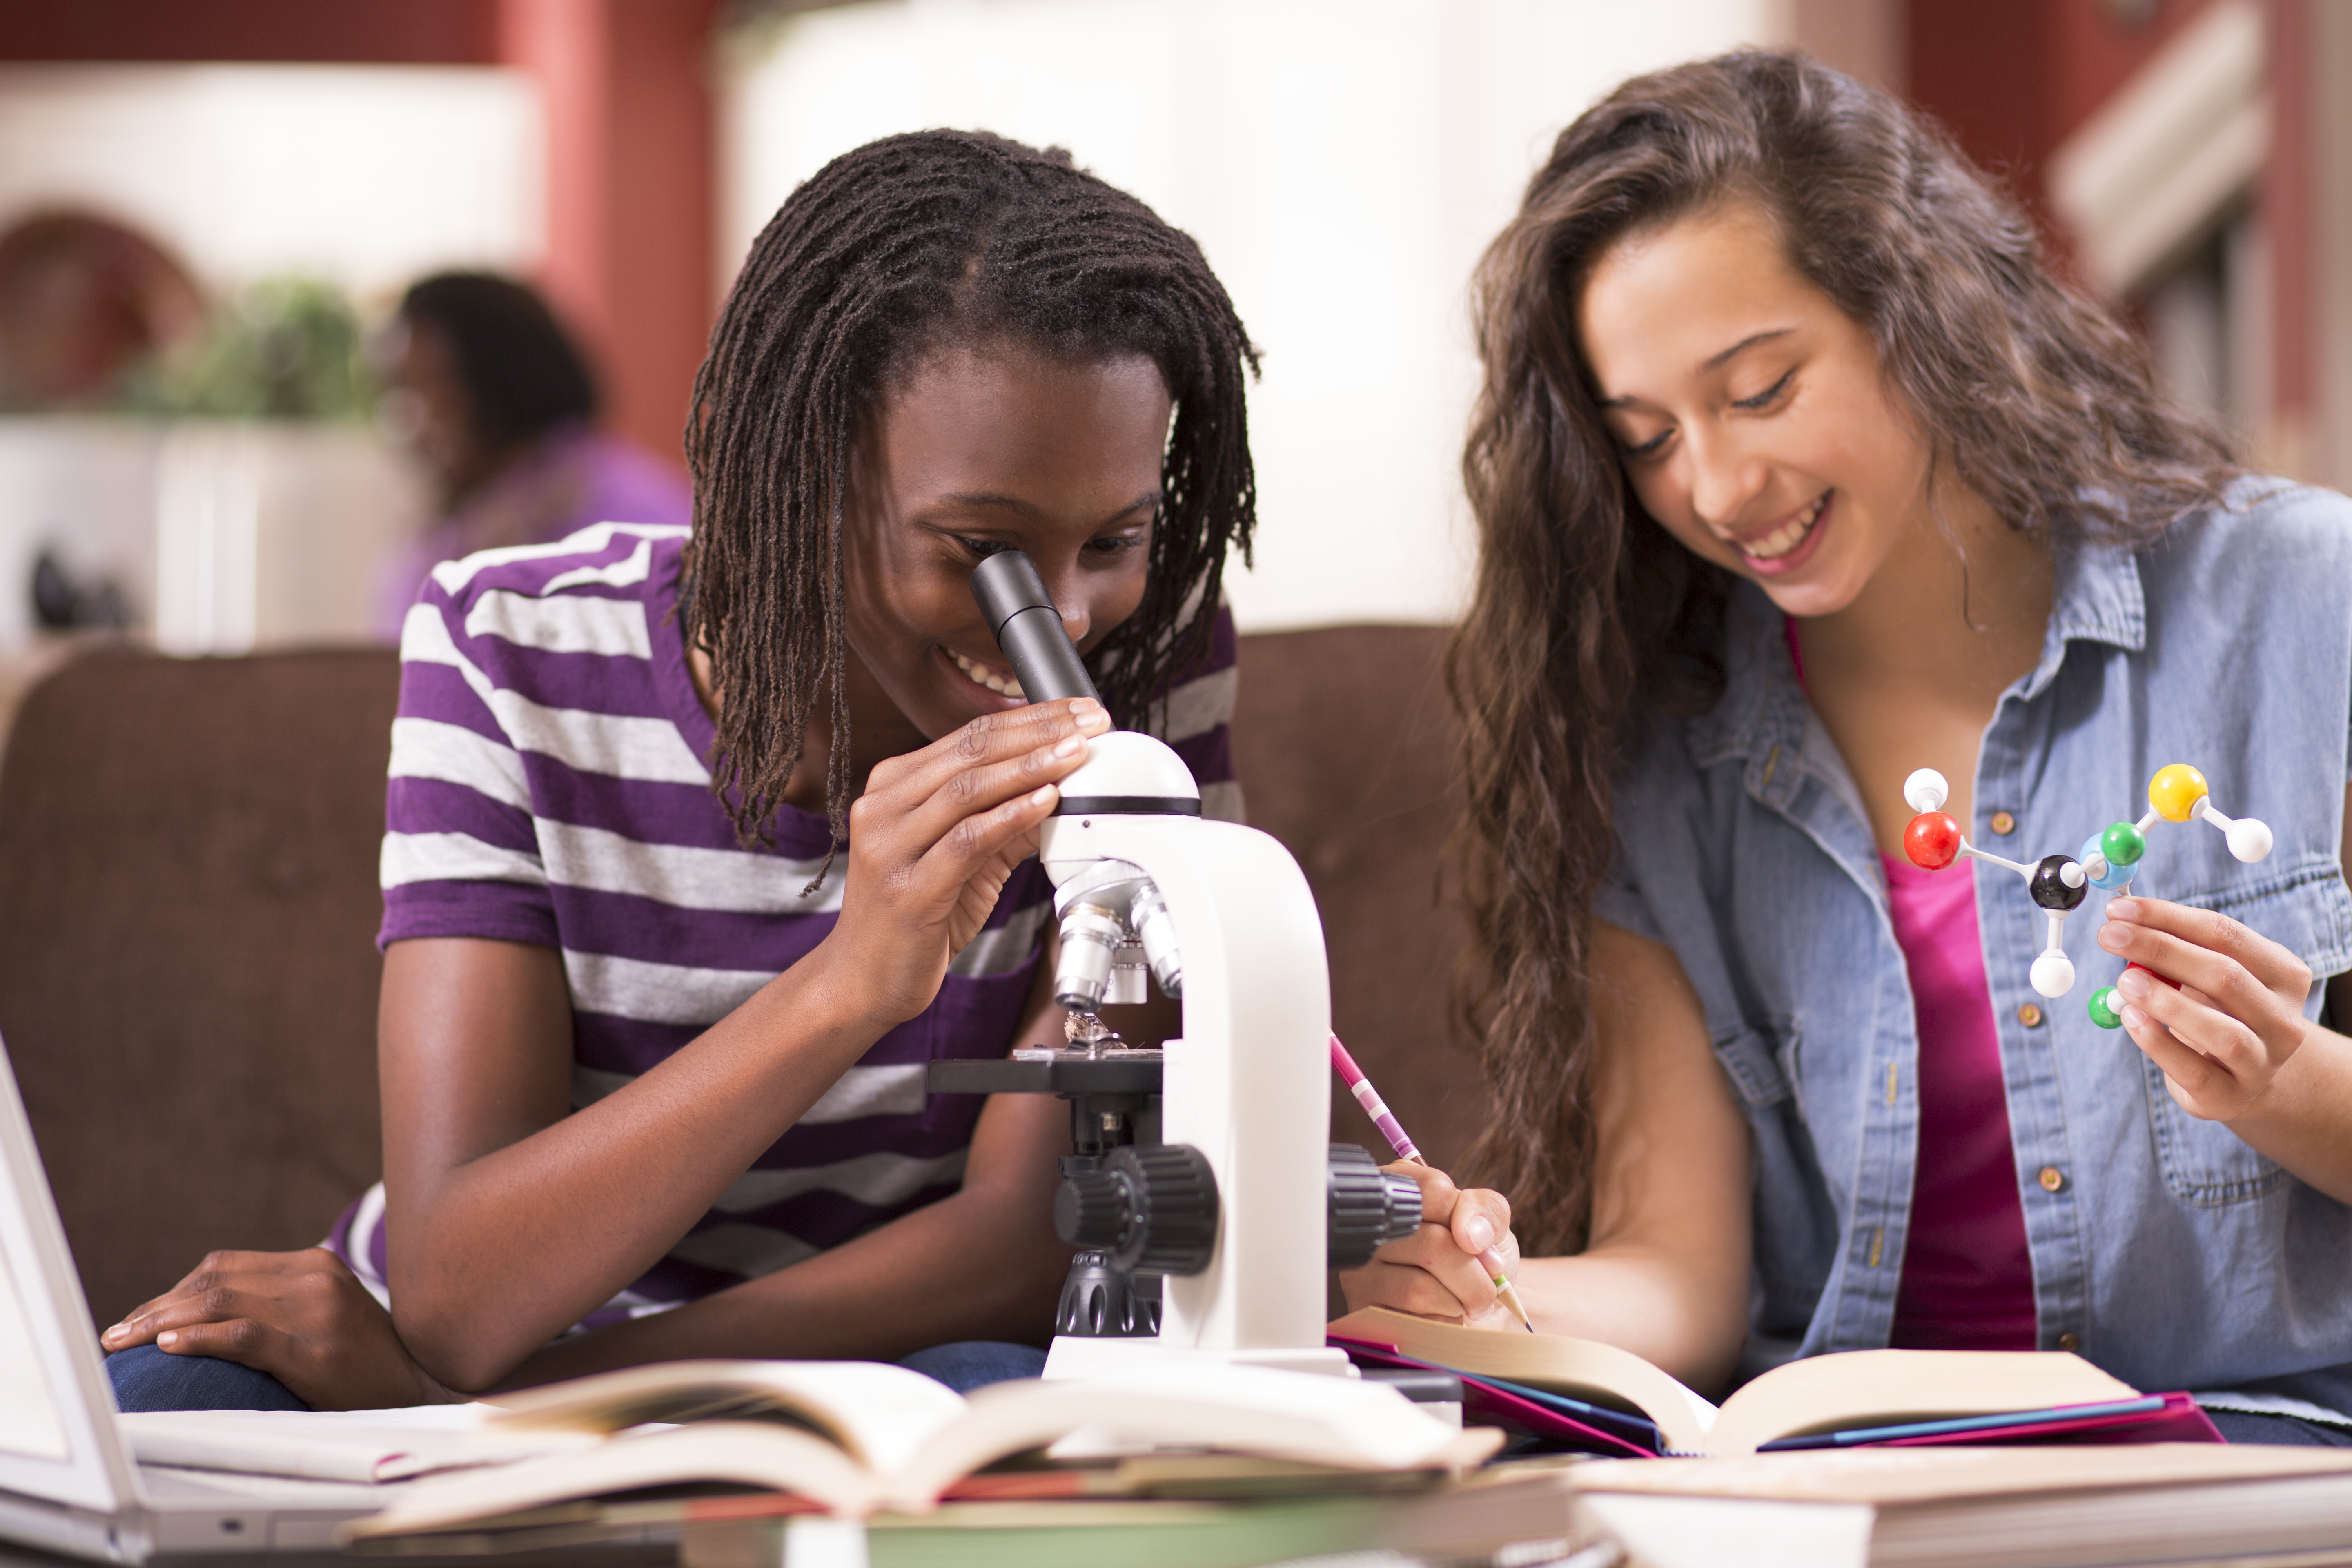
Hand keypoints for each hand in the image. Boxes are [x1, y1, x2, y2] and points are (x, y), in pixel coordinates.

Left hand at [99, 1248, 454, 1409]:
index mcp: (317, 1263)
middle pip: (216, 1279)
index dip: (173, 1290)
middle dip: (156, 1306)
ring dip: (162, 1322)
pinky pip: (243, 1334)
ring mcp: (318, 1308)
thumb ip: (279, 1301)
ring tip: (126, 1342)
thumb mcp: (326, 1313)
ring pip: (221, 1301)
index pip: (226, 1264)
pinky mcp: (315, 1346)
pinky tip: (168, 1347)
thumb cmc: (363, 1360)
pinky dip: (199, 1338)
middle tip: (117, 1334)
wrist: (417, 1389)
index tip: (140, 1316)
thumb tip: (203, 1311)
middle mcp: (317, 1276)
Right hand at [823, 698, 1110, 1025]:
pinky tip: (1046, 801)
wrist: (863, 980)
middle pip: (971, 751)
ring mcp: (889, 846)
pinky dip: (1010, 817)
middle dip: (1038, 731)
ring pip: (967, 788)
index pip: (970, 735)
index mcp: (893, 787)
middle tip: (1089, 723)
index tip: (1078, 712)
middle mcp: (883, 807)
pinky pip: (966, 841)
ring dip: (1030, 767)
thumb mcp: (964, 855)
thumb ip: (1006, 819)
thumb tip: (1066, 786)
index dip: (1030, 718)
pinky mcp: (907, 888)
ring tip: (1076, 754)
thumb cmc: (913, 915)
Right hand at [1336, 1162, 1519, 1327]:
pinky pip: (1412, 1322)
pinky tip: (1440, 1316)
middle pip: (1431, 1244)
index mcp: (1401, 1191)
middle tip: (1485, 1286)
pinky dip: (1440, 1323)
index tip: (1479, 1243)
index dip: (1468, 1220)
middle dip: (1473, 1273)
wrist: (1482, 1313)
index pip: (1433, 1191)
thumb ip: (1487, 1211)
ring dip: (1459, 1302)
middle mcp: (1373, 1228)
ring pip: (1419, 1287)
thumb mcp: (1492, 1224)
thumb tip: (1471, 1234)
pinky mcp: (1364, 1312)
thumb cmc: (1480, 1260)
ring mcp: (1361, 1271)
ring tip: (1463, 1302)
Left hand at [2096, 896, 2314, 1121]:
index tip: (2119, 908)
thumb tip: (2123, 924)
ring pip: (2223, 1032)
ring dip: (2167, 1002)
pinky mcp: (2231, 1097)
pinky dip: (2158, 1043)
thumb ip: (2175, 953)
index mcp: (2284, 975)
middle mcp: (2283, 1020)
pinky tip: (2129, 1019)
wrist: (2240, 1078)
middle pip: (2226, 976)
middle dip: (2162, 950)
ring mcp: (2263, 1064)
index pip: (2226, 935)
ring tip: (2124, 981)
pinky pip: (2195, 1071)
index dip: (2169, 917)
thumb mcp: (2207, 977)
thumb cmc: (2217, 1013)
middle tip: (2110, 936)